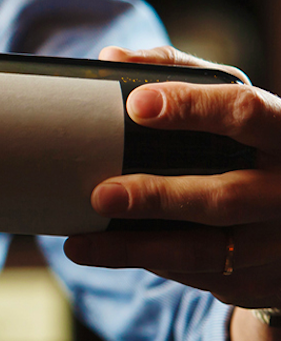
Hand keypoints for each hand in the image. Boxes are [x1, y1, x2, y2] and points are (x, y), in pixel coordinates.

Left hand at [62, 46, 280, 308]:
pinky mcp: (265, 281)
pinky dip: (157, 267)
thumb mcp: (228, 98)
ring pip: (207, 252)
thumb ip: (176, 72)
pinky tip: (113, 257)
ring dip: (137, 250)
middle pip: (225, 197)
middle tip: (100, 194)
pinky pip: (205, 278)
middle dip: (158, 198)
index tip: (135, 104)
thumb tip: (111, 59)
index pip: (246, 112)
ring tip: (79, 245)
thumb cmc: (249, 140)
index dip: (193, 107)